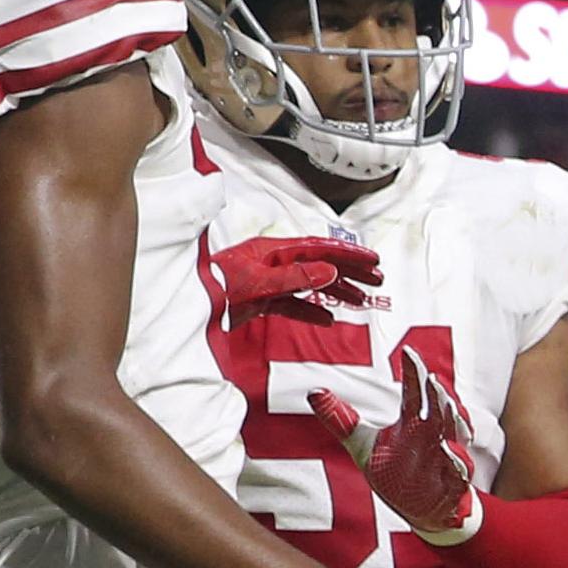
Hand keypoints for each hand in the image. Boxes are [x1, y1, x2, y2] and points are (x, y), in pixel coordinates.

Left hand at [202, 234, 381, 328]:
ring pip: (310, 284)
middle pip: (319, 264)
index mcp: (274, 251)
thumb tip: (329, 271)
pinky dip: (312, 310)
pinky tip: (327, 318)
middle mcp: (273, 263)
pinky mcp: (261, 300)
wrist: (190, 307)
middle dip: (350, 272)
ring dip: (336, 292)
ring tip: (360, 301)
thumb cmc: (215, 287)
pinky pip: (294, 304)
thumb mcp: (259, 282)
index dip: (348, 254)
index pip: (320, 249)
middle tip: (376, 280)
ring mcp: (268, 281)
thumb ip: (295, 278)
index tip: (372, 260)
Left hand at [308, 342, 481, 544]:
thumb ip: (340, 419)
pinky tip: (447, 450)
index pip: (415, 392)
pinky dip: (455, 460)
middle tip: (432, 379)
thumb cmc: (394, 474)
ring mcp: (446, 458)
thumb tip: (313, 391)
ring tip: (448, 404)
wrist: (421, 512)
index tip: (408, 352)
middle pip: (440, 409)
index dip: (414, 373)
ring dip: (455, 419)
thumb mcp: (362, 446)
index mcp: (413, 423)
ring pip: (456, 433)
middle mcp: (433, 436)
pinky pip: (459, 470)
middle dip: (438, 394)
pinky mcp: (453, 483)